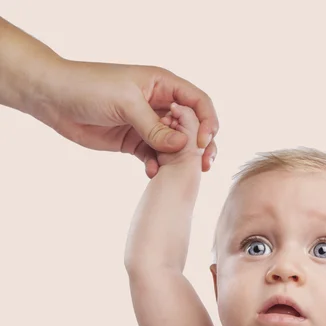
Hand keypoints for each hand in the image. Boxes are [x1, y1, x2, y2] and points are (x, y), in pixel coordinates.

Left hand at [35, 58, 218, 177]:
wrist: (53, 98)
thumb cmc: (88, 87)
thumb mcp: (126, 103)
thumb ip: (155, 127)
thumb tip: (184, 145)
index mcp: (163, 85)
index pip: (199, 103)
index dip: (207, 122)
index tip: (201, 142)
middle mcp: (160, 105)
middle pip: (193, 127)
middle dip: (200, 147)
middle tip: (203, 166)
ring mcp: (148, 125)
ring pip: (176, 146)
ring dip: (180, 161)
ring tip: (176, 173)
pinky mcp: (135, 142)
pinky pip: (156, 157)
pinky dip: (158, 166)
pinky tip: (151, 172)